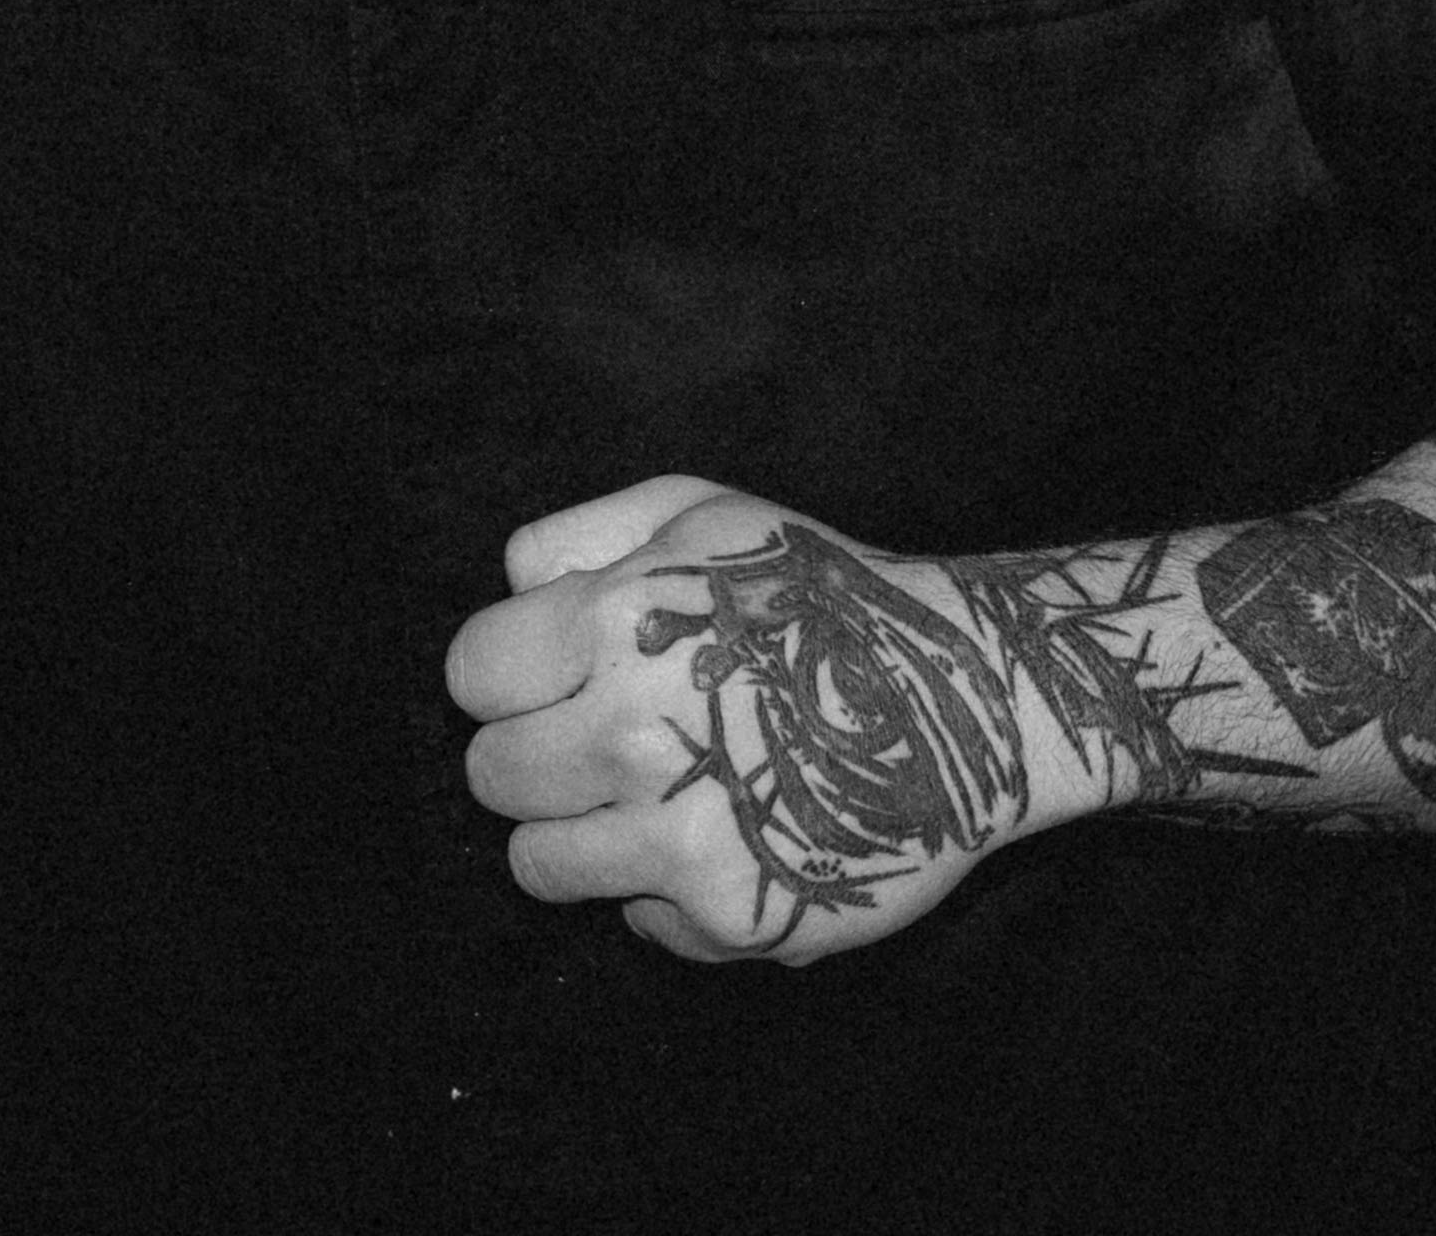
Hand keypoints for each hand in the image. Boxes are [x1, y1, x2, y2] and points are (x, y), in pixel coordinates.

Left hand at [443, 476, 1038, 966]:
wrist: (964, 698)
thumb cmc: (824, 597)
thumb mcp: (704, 511)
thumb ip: (583, 534)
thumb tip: (507, 588)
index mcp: (617, 625)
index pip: (471, 674)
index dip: (506, 675)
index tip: (548, 679)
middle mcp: (634, 736)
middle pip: (491, 775)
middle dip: (533, 755)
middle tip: (604, 741)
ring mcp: (679, 837)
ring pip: (536, 864)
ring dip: (579, 834)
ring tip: (652, 795)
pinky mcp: (729, 917)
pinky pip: (637, 923)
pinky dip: (666, 893)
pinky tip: (729, 837)